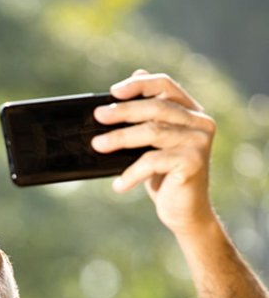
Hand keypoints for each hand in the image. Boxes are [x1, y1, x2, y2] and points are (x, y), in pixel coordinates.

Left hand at [91, 70, 216, 235]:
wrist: (183, 212)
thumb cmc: (163, 178)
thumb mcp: (151, 146)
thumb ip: (144, 120)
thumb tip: (121, 91)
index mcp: (190, 111)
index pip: (165, 85)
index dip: (139, 84)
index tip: (113, 91)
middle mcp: (199, 122)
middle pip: (156, 107)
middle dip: (123, 111)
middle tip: (98, 116)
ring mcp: (199, 141)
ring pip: (153, 131)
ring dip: (121, 138)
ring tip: (98, 146)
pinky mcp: (193, 162)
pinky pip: (153, 161)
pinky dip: (131, 173)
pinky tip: (118, 185)